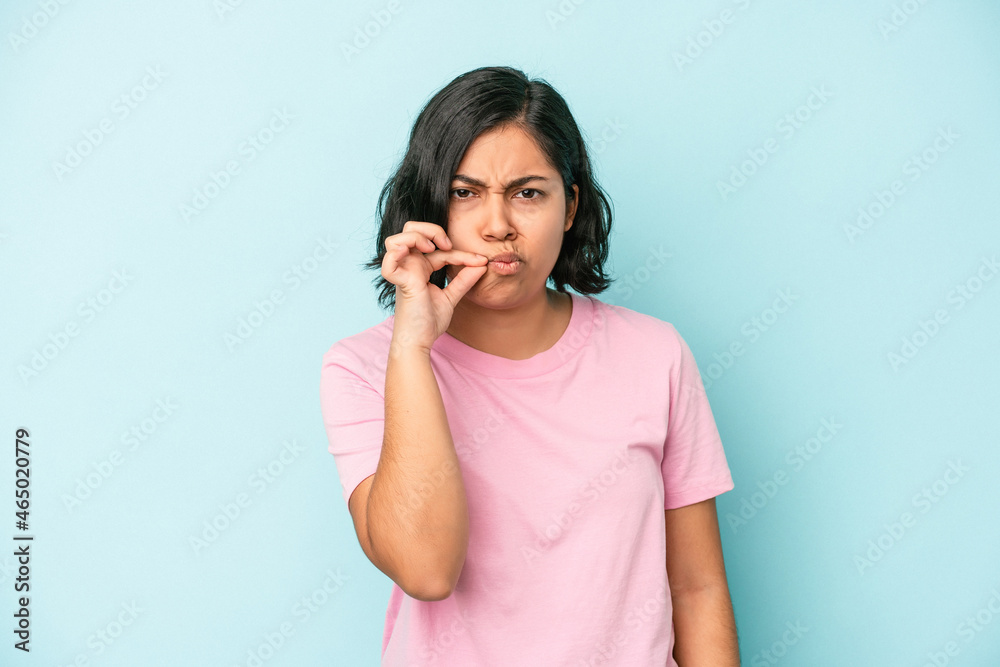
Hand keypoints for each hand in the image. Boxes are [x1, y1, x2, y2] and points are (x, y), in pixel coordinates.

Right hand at [381, 221, 487, 351]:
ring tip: (432, 248)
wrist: (420, 341)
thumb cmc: (429, 322)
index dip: (462, 253)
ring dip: (416, 237)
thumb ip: (464, 280)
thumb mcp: (451, 297)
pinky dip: (396, 253)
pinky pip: (389, 262)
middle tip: (447, 244)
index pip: (441, 251)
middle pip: (410, 230)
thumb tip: (482, 265)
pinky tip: (416, 254)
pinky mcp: (400, 282)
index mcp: (421, 268)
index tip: (481, 261)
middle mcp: (410, 267)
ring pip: (396, 239)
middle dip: (430, 229)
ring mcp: (403, 273)